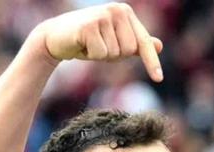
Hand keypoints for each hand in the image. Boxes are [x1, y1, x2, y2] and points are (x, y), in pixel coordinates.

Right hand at [33, 2, 163, 81]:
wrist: (54, 37)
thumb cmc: (87, 41)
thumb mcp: (114, 41)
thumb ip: (136, 43)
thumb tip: (159, 45)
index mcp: (125, 12)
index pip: (143, 42)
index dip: (152, 62)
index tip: (158, 79)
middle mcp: (117, 10)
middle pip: (128, 51)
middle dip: (114, 56)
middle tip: (98, 46)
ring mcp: (103, 15)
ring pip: (114, 54)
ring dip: (101, 55)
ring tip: (89, 44)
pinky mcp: (89, 25)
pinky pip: (100, 54)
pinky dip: (90, 55)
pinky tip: (81, 45)